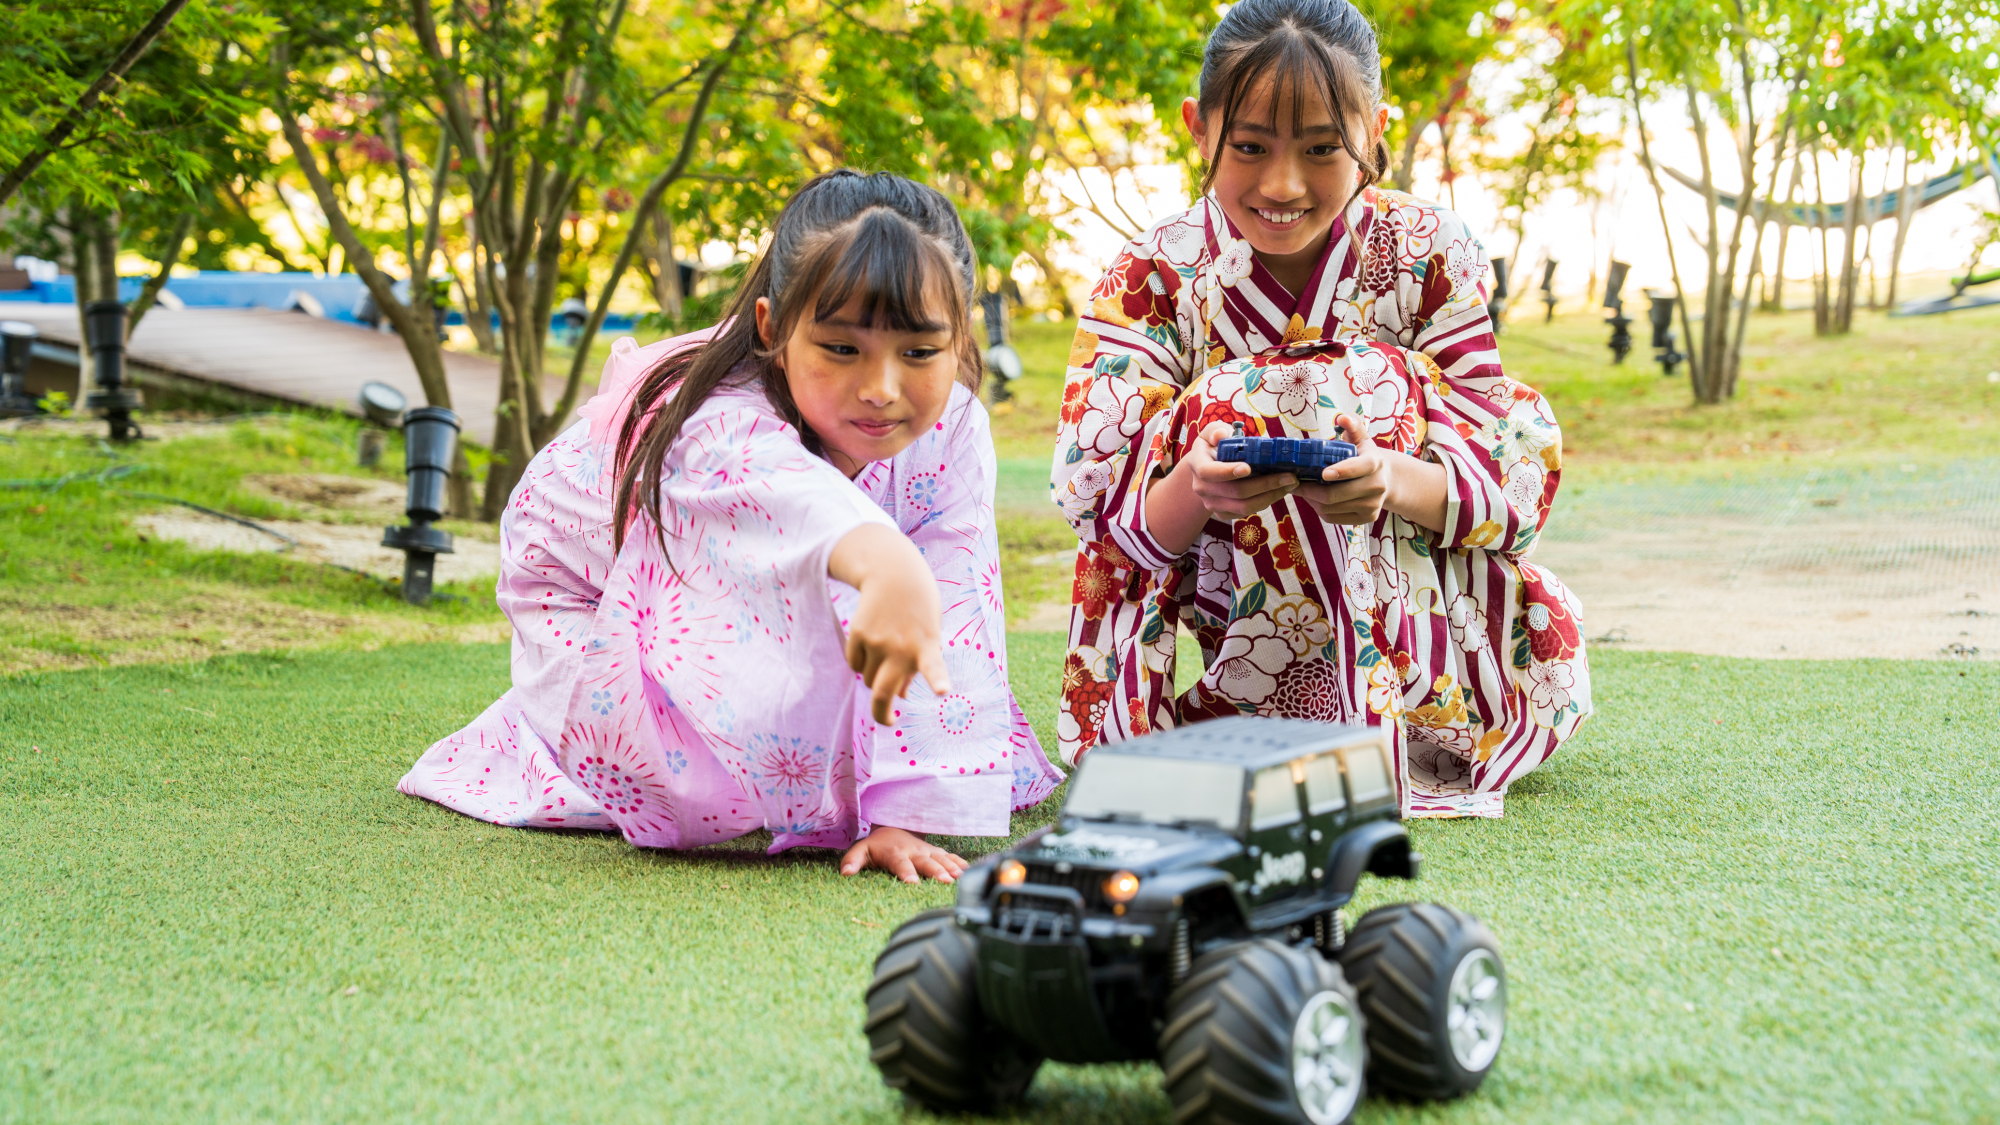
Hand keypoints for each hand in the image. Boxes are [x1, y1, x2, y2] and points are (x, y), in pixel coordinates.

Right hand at [831, 524, 952, 724]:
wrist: (893, 573)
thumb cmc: (918, 611)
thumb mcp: (927, 636)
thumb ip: (916, 666)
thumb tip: (899, 697)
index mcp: (926, 647)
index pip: (934, 666)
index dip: (937, 680)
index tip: (943, 691)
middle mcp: (901, 647)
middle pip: (882, 694)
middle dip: (882, 714)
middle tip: (887, 720)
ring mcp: (877, 642)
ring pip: (867, 678)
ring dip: (873, 676)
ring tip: (885, 651)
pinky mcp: (858, 634)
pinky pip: (854, 663)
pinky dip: (860, 662)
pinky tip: (871, 640)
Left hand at [840, 826, 968, 883]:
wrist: (894, 827)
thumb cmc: (878, 846)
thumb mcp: (861, 850)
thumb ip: (853, 860)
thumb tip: (845, 873)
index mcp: (895, 853)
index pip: (900, 863)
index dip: (906, 872)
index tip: (912, 882)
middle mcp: (915, 851)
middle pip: (926, 862)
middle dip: (936, 871)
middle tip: (945, 881)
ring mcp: (928, 851)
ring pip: (942, 859)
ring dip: (952, 868)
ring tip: (960, 878)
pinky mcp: (938, 853)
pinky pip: (951, 857)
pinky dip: (961, 864)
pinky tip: (970, 873)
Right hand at [1186, 420, 1300, 520]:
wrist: (1205, 470)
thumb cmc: (1213, 446)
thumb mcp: (1212, 432)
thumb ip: (1216, 430)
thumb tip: (1221, 436)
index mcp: (1197, 465)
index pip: (1210, 472)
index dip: (1228, 472)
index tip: (1248, 468)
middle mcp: (1202, 488)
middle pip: (1236, 492)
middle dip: (1266, 484)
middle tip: (1290, 476)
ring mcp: (1212, 504)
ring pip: (1244, 507)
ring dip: (1271, 496)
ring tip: (1290, 484)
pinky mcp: (1222, 514)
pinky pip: (1247, 513)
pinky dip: (1265, 502)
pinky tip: (1278, 491)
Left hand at [1295, 413, 1392, 525]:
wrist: (1386, 479)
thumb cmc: (1365, 455)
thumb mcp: (1361, 438)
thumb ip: (1352, 425)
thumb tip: (1342, 417)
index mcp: (1375, 463)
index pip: (1357, 468)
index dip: (1340, 471)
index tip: (1322, 473)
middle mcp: (1376, 486)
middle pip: (1335, 495)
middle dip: (1310, 490)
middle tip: (1294, 482)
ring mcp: (1372, 505)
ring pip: (1330, 509)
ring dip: (1311, 500)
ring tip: (1303, 489)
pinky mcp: (1366, 518)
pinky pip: (1333, 519)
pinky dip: (1319, 510)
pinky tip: (1314, 500)